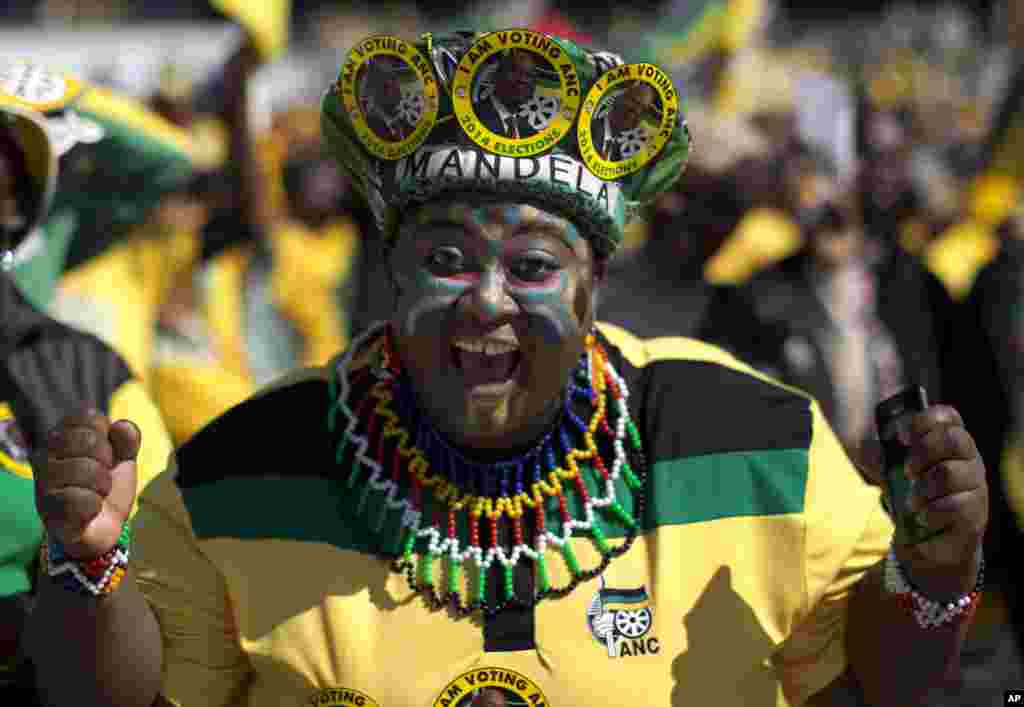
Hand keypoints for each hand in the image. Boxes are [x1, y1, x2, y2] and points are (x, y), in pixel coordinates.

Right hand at [34, 409, 139, 560]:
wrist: (105, 527)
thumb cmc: (107, 486)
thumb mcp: (123, 458)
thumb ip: (127, 438)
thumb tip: (121, 426)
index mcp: (62, 438)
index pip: (91, 417)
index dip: (109, 437)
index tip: (107, 454)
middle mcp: (45, 456)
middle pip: (89, 440)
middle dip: (107, 461)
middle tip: (102, 476)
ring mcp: (43, 483)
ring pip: (85, 469)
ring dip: (103, 485)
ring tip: (97, 493)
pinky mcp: (48, 510)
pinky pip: (81, 500)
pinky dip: (94, 506)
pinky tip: (89, 511)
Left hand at [882, 405, 987, 595]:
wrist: (923, 541)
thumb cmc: (906, 495)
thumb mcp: (885, 471)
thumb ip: (876, 454)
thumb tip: (871, 449)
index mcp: (948, 443)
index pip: (947, 417)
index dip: (925, 420)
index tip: (901, 436)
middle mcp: (968, 461)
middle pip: (955, 439)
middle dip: (924, 451)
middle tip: (907, 471)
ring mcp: (976, 487)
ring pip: (951, 473)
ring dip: (923, 487)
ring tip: (912, 501)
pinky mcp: (975, 516)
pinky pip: (956, 506)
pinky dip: (932, 513)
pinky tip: (923, 518)